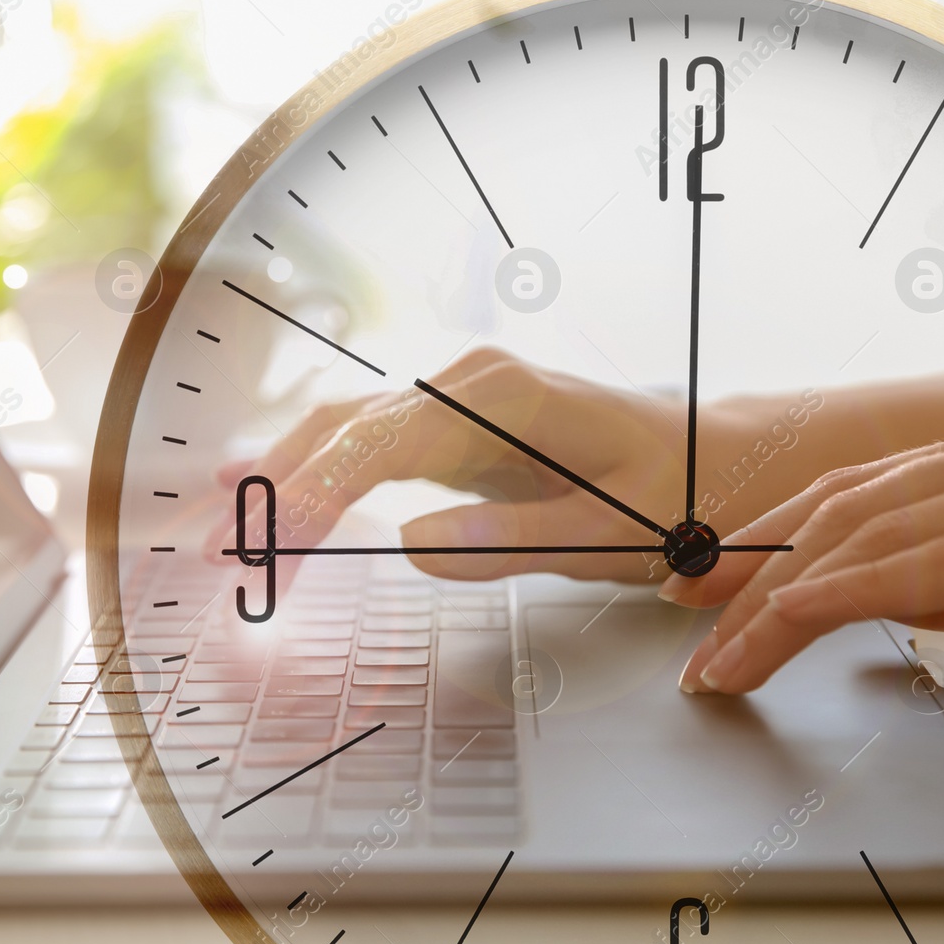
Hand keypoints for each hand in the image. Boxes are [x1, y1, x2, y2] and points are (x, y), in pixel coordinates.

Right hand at [207, 347, 823, 581]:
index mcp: (502, 402)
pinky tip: (259, 485)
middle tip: (220, 557)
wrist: (724, 464)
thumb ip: (514, 541)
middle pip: (341, 431)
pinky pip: (364, 442)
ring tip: (219, 534)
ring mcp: (457, 401)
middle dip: (273, 492)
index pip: (377, 443)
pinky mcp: (454, 428)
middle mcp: (468, 387)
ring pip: (340, 431)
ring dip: (279, 481)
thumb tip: (409, 545)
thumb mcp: (617, 535)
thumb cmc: (685, 499)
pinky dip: (310, 469)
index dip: (312, 494)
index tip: (266, 548)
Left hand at [663, 412, 943, 692]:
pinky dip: (842, 592)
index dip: (769, 534)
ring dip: (775, 600)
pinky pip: (922, 563)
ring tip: (722, 656)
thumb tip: (881, 598)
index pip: (854, 494)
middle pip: (840, 512)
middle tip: (689, 624)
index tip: (708, 579)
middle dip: (750, 570)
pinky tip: (787, 619)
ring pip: (862, 538)